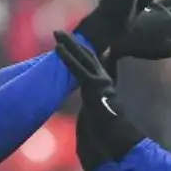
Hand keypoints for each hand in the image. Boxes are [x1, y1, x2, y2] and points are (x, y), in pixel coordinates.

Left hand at [56, 30, 144, 166]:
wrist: (114, 137)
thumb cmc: (106, 133)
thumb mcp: (96, 116)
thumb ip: (92, 109)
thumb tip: (89, 112)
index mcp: (104, 84)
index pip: (92, 63)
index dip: (82, 52)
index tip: (73, 42)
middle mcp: (103, 78)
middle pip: (86, 56)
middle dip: (73, 43)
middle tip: (60, 33)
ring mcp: (99, 80)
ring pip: (82, 57)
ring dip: (68, 44)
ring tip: (56, 33)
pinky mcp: (93, 84)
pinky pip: (77, 67)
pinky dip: (67, 57)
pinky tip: (58, 48)